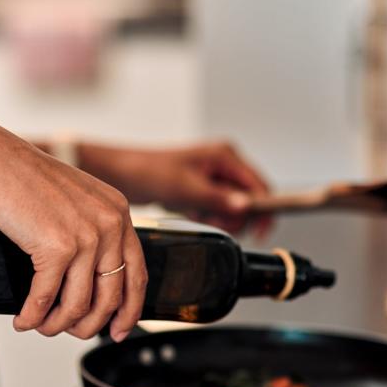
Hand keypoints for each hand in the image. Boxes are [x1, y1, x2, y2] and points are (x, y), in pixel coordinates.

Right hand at [0, 119, 147, 341]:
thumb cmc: (20, 177)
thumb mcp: (72, 199)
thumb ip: (90, 229)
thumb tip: (89, 279)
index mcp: (117, 211)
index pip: (137, 273)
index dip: (129, 310)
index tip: (119, 330)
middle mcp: (109, 224)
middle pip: (110, 297)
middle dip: (89, 325)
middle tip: (71, 333)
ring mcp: (86, 236)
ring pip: (79, 304)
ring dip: (58, 325)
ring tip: (41, 326)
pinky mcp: (57, 248)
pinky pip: (47, 299)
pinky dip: (33, 316)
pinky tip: (24, 320)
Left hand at [78, 141, 272, 236]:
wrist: (124, 175)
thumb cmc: (150, 172)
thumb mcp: (187, 189)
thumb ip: (218, 198)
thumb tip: (245, 207)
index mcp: (226, 155)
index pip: (259, 185)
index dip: (262, 209)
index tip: (260, 230)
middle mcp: (224, 163)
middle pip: (248, 198)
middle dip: (234, 215)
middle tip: (212, 219)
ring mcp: (214, 176)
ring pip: (232, 206)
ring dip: (219, 217)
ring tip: (197, 213)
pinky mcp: (203, 188)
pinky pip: (216, 209)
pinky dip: (207, 215)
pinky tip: (191, 212)